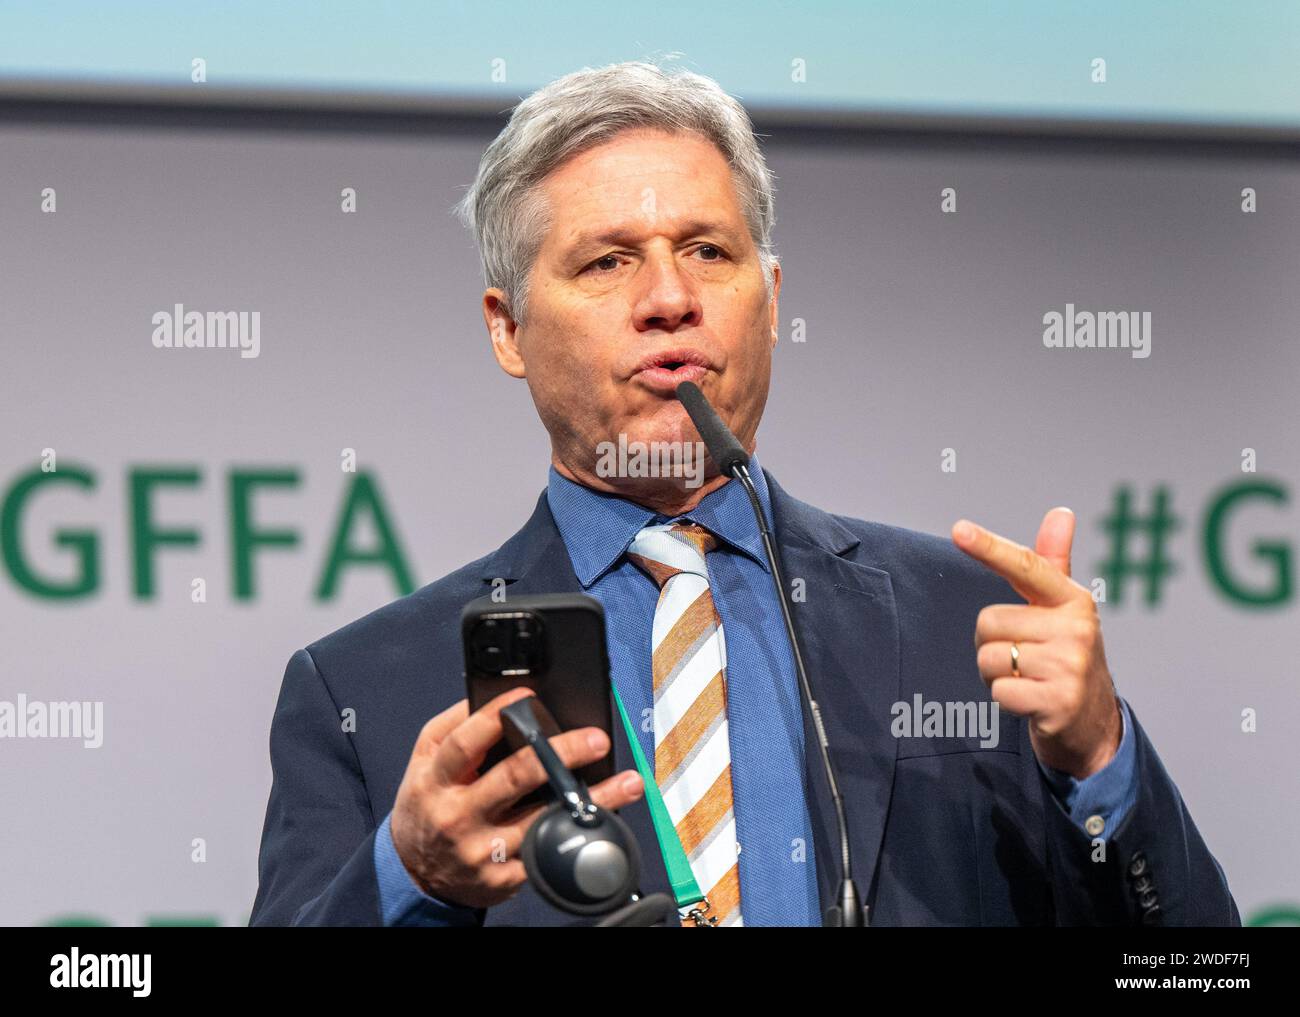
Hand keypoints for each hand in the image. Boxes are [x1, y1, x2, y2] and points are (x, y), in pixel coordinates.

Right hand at [389, 686, 643, 908]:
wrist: (418, 872)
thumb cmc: (428, 804)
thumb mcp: (423, 762)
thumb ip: (453, 726)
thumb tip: (492, 696)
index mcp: (436, 780)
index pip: (464, 744)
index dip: (495, 717)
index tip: (529, 697)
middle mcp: (458, 816)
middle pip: (514, 778)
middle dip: (560, 754)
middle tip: (597, 739)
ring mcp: (482, 851)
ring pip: (544, 820)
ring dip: (593, 801)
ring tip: (628, 782)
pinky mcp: (504, 879)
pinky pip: (548, 854)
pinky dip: (582, 838)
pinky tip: (608, 822)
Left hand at [952, 507, 1121, 778]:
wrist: (1093, 721)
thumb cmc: (1066, 655)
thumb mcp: (1063, 609)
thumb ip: (1052, 563)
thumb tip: (1061, 512)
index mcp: (1073, 600)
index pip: (1026, 567)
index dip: (990, 547)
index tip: (959, 530)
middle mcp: (1076, 629)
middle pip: (988, 622)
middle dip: (993, 643)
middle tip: (1022, 657)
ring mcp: (1070, 666)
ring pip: (989, 658)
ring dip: (997, 674)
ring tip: (1027, 678)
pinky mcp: (1059, 701)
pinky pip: (998, 691)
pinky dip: (1004, 699)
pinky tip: (1030, 700)